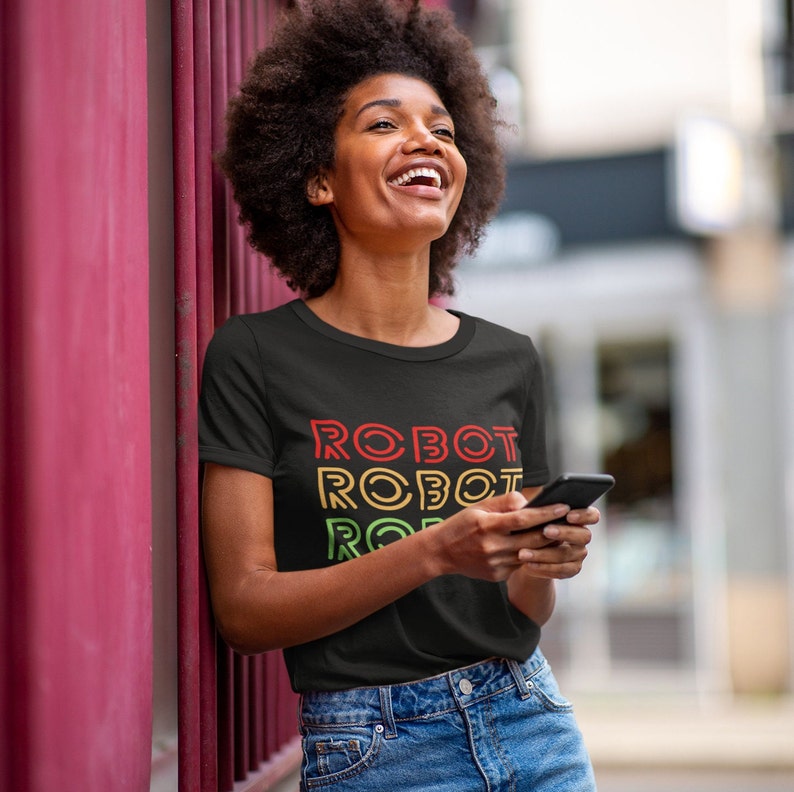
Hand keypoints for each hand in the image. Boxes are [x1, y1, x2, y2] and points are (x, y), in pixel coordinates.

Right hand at [428, 491, 575, 581]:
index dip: (546, 513)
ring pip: (530, 554)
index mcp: (488, 526)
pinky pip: (520, 564)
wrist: (441, 552)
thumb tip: (528, 502)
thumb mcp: (478, 507)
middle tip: (570, 520)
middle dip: (554, 530)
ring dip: (547, 544)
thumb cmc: (461, 524)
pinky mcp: (497, 575)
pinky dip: (531, 555)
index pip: (523, 519)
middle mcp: (493, 546)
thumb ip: (504, 502)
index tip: (563, 506)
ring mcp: (496, 563)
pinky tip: (538, 547)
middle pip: (533, 540)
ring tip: (560, 532)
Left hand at [514, 507, 597, 578]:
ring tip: (523, 553)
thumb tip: (522, 506)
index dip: (584, 515)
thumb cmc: (528, 526)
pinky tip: (528, 565)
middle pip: (583, 535)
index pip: (592, 515)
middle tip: (545, 531)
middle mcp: (581, 536)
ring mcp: (578, 554)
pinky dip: (543, 568)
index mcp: (577, 518)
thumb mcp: (527, 514)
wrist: (525, 552)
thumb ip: (531, 508)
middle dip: (564, 532)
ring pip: (566, 554)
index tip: (568, 515)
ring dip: (544, 553)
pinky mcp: (571, 569)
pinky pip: (561, 570)